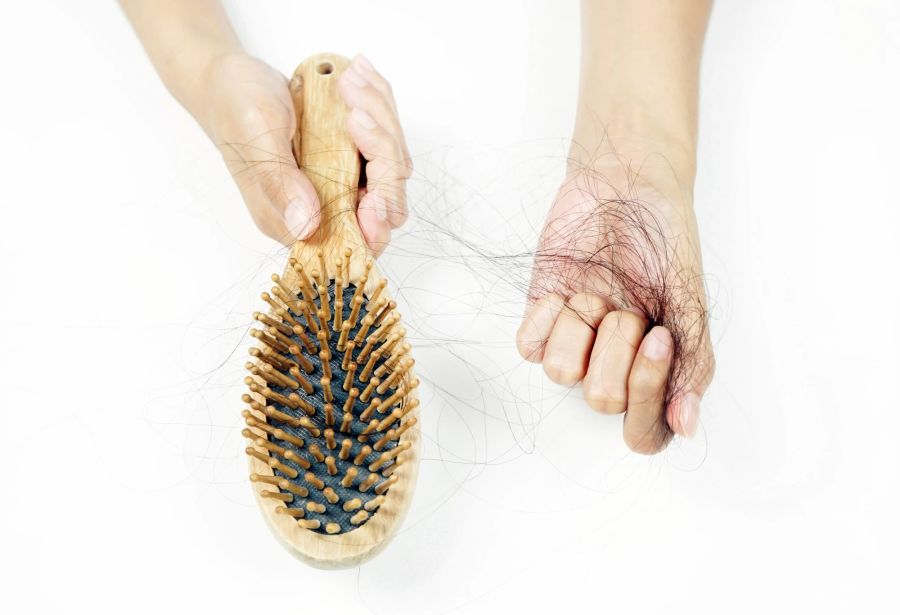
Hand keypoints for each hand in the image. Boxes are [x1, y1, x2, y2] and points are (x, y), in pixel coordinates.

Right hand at [202, 53, 409, 251]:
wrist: (231, 79)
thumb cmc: (235, 109)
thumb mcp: (256, 139)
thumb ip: (280, 183)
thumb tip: (305, 227)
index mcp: (296, 220)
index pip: (356, 238)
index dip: (375, 221)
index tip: (373, 192)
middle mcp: (325, 206)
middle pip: (386, 201)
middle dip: (382, 152)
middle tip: (355, 110)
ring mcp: (343, 179)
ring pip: (391, 164)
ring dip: (380, 118)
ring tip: (349, 81)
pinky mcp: (352, 155)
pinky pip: (385, 137)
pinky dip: (378, 104)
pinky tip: (353, 77)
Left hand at [516, 154, 714, 453]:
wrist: (627, 185)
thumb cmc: (664, 240)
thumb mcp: (690, 301)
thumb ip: (692, 364)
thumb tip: (686, 426)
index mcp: (656, 370)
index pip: (643, 434)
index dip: (646, 398)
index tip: (657, 338)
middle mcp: (613, 365)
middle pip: (603, 400)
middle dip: (616, 346)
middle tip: (628, 304)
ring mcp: (573, 342)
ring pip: (560, 375)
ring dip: (582, 326)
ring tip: (597, 293)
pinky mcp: (540, 318)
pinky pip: (527, 347)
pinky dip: (546, 316)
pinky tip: (566, 292)